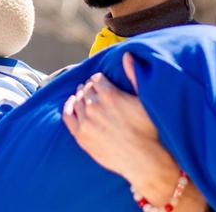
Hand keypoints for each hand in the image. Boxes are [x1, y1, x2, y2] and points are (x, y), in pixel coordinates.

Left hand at [64, 54, 206, 209]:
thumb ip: (133, 75)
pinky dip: (68, 107)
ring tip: (85, 98)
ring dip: (81, 97)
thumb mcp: (144, 99)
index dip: (99, 80)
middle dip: (90, 88)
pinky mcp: (81, 135)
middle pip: (85, 89)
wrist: (142, 160)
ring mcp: (85, 121)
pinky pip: (67, 116)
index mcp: (109, 93)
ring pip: (77, 101)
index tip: (102, 83)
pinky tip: (71, 105)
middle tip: (94, 91)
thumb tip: (126, 55)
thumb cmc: (148, 130)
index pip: (96, 78)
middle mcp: (94, 105)